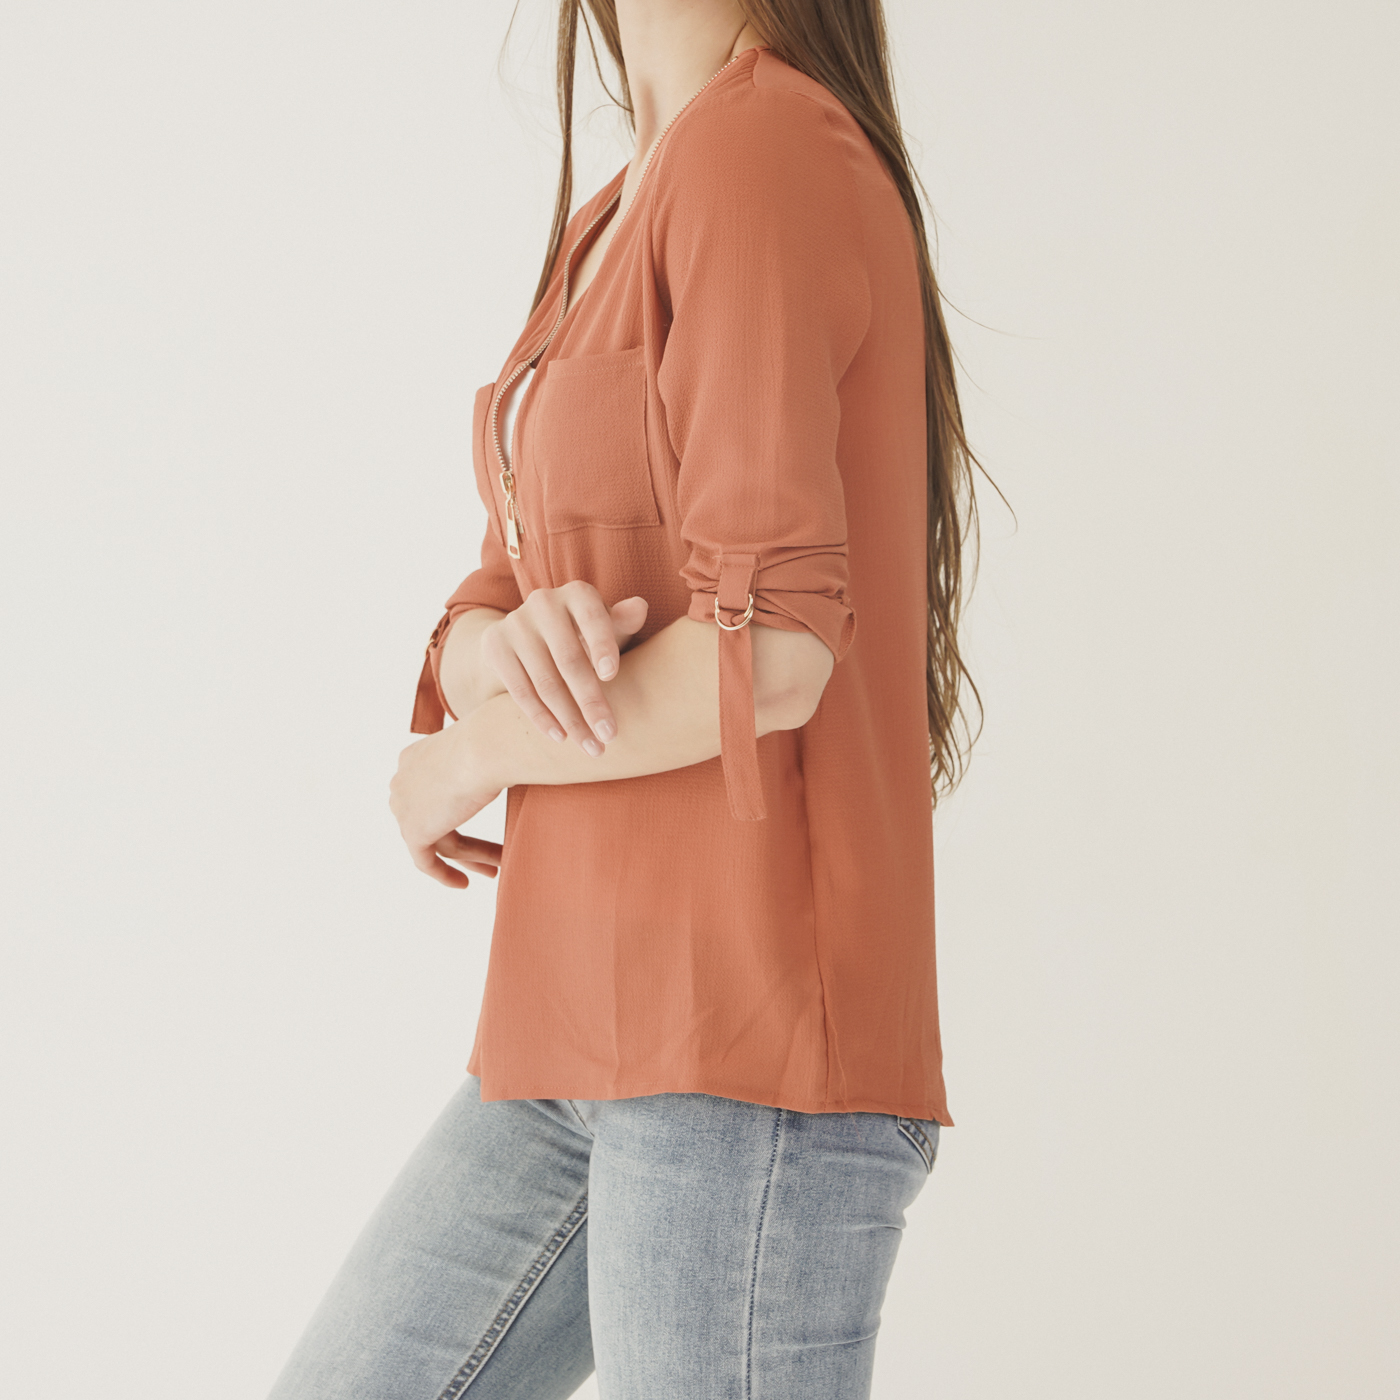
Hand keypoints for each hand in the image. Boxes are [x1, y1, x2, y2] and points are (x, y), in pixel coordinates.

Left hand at [389, 724, 503, 888]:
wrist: (486, 747)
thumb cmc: (497, 741)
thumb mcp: (487, 750)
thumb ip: (487, 764)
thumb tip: (516, 763)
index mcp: (415, 758)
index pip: (430, 794)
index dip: (453, 813)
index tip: (474, 825)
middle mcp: (403, 781)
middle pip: (435, 819)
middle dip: (462, 840)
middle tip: (489, 855)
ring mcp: (404, 807)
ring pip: (439, 840)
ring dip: (470, 857)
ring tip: (496, 869)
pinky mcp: (413, 830)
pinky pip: (425, 861)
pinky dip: (443, 874)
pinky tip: (463, 884)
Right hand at [479, 582, 646, 754]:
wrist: (527, 634)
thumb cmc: (582, 634)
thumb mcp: (604, 627)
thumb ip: (622, 621)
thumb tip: (640, 607)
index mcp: (577, 593)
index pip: (592, 618)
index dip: (602, 645)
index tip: (611, 676)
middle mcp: (543, 602)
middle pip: (570, 659)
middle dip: (591, 702)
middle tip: (610, 734)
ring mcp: (515, 623)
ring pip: (545, 681)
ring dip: (570, 719)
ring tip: (591, 746)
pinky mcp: (495, 646)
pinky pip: (520, 690)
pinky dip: (541, 717)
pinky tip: (560, 737)